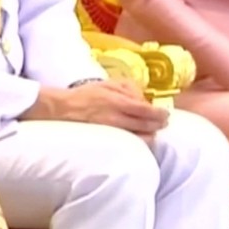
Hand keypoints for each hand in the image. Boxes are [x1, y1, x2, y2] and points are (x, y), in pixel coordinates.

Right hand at [28, 80, 168, 135]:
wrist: (62, 109)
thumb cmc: (85, 95)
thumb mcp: (107, 84)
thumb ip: (126, 88)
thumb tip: (142, 97)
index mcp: (118, 102)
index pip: (145, 110)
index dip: (159, 115)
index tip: (166, 116)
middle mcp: (117, 118)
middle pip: (145, 126)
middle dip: (157, 126)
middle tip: (163, 125)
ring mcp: (112, 132)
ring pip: (138, 139)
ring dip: (149, 137)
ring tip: (152, 133)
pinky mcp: (106, 141)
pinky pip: (127, 144)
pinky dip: (136, 143)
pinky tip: (138, 141)